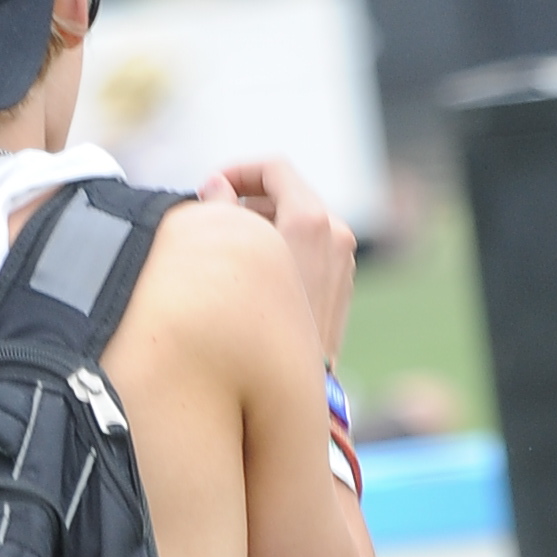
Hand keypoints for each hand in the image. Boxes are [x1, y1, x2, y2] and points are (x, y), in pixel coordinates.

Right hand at [197, 156, 356, 363]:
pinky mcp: (342, 283)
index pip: (275, 169)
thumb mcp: (233, 258)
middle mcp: (337, 235)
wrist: (302, 387)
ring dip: (265, 224)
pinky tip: (255, 274)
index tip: (213, 187)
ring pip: (299, 221)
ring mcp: (343, 260)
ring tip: (232, 248)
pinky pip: (310, 247)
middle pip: (287, 194)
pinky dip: (283, 246)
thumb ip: (221, 210)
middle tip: (216, 219)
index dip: (238, 170)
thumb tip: (215, 185)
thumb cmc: (261, 329)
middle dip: (248, 200)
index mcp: (314, 222)